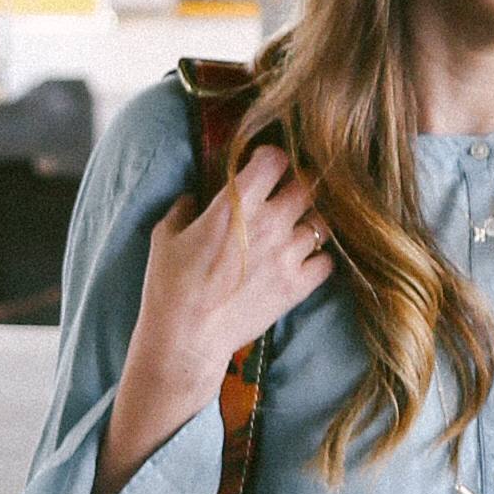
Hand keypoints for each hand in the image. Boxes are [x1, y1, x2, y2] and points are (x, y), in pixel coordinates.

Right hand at [96, 146, 330, 493]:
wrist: (185, 338)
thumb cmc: (169, 285)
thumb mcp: (165, 236)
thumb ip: (184, 208)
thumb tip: (193, 198)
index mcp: (237, 203)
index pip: (275, 158)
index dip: (271, 156)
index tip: (264, 163)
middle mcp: (270, 223)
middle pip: (310, 183)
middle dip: (300, 182)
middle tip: (288, 190)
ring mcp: (288, 255)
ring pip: (323, 221)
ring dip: (312, 219)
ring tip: (297, 225)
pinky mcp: (297, 286)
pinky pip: (327, 261)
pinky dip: (319, 257)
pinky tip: (303, 259)